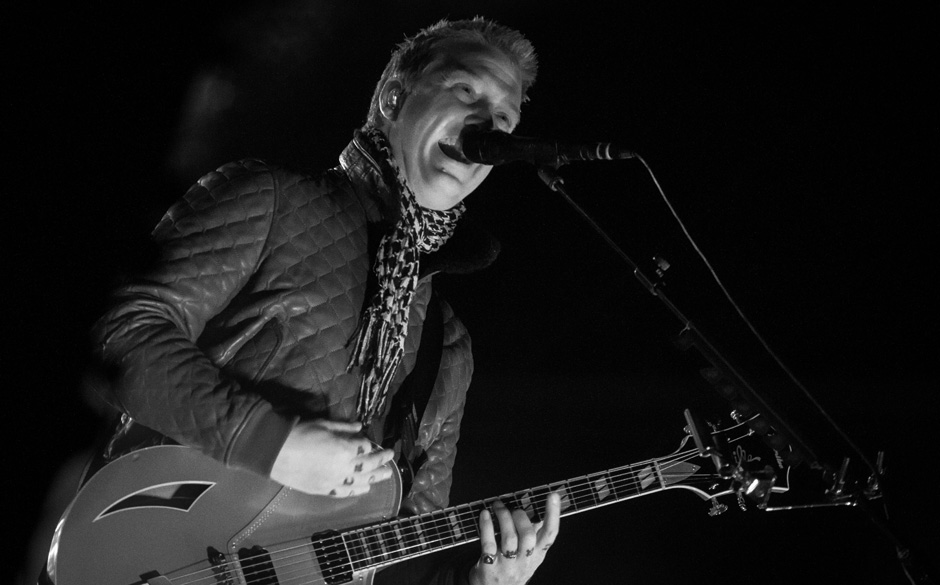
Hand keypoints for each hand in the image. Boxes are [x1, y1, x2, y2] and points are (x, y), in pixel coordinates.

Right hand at [270, 419, 394, 495]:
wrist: (274, 452)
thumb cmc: (298, 433)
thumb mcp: (323, 424)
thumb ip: (344, 428)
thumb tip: (360, 427)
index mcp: (343, 449)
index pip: (364, 447)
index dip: (370, 444)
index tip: (373, 441)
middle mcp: (342, 468)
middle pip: (368, 465)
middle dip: (381, 461)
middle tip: (390, 457)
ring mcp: (333, 481)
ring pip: (361, 481)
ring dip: (375, 478)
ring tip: (386, 475)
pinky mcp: (323, 490)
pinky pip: (345, 491)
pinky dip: (357, 490)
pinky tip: (365, 488)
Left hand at [469, 492, 560, 584]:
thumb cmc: (512, 568)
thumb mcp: (529, 555)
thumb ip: (534, 535)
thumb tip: (537, 509)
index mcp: (537, 554)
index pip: (550, 534)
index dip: (553, 514)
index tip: (553, 496)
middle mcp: (524, 561)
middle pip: (528, 536)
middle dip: (520, 516)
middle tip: (513, 508)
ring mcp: (507, 565)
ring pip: (509, 538)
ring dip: (503, 517)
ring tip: (497, 506)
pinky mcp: (490, 566)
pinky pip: (488, 544)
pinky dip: (486, 527)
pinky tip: (485, 515)